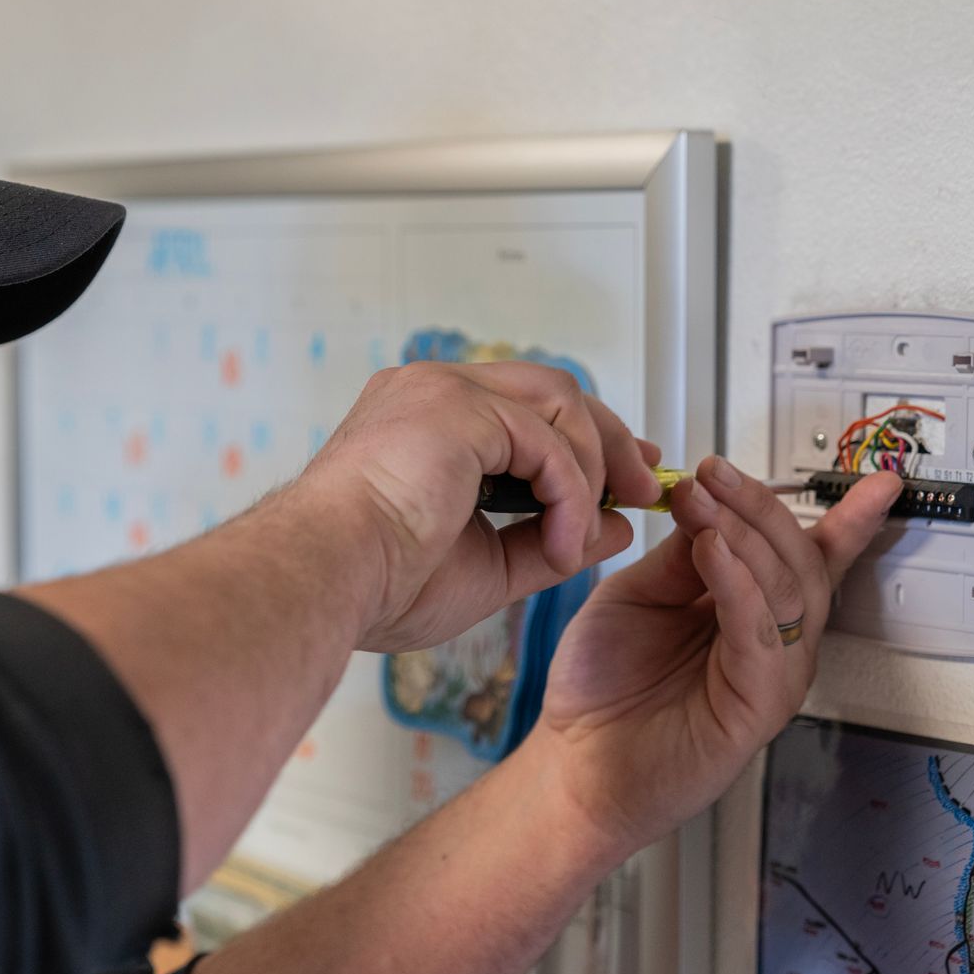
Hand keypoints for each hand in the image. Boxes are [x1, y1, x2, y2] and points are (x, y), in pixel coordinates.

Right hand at [294, 361, 662, 654]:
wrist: (329, 580)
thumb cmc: (380, 583)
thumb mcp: (487, 566)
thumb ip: (551, 541)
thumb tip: (617, 528)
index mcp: (426, 421)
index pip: (526, 407)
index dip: (584, 438)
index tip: (625, 479)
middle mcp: (431, 391)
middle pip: (552, 391)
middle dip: (608, 438)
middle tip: (645, 487)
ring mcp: (442, 390)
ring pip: (558, 403)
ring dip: (590, 470)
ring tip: (590, 533)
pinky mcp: (457, 407)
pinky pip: (546, 439)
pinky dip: (569, 492)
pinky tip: (562, 544)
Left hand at [531, 456, 901, 855]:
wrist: (573, 764)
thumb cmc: (600, 691)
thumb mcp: (637, 596)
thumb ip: (680, 556)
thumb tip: (710, 504)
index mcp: (748, 615)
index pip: (807, 559)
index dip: (847, 522)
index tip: (873, 483)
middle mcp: (769, 645)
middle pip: (801, 563)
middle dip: (760, 508)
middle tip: (714, 472)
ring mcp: (769, 677)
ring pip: (788, 592)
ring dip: (746, 535)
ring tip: (705, 501)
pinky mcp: (755, 708)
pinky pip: (760, 634)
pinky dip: (739, 585)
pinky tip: (712, 549)